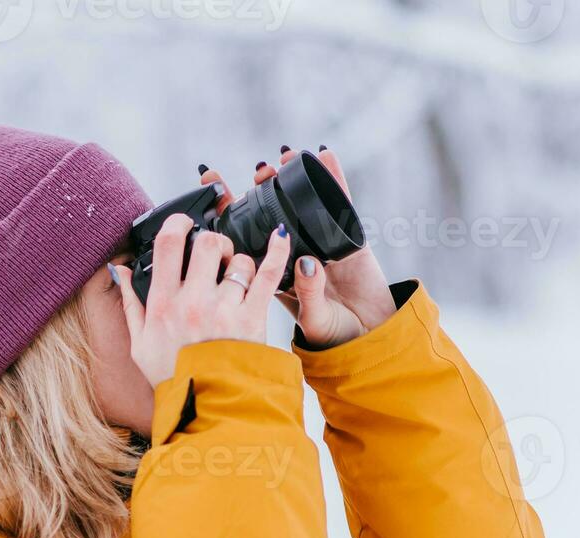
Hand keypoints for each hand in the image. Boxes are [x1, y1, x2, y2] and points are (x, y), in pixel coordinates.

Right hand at [113, 212, 291, 387]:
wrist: (206, 409)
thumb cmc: (174, 377)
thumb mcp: (139, 344)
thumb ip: (130, 302)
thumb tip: (120, 270)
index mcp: (163, 305)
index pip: (167, 245)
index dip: (177, 223)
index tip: (184, 222)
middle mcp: (193, 303)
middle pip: (206, 244)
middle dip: (213, 241)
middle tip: (215, 253)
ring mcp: (224, 310)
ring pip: (238, 261)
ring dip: (239, 263)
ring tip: (237, 279)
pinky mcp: (252, 319)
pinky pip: (268, 275)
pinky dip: (277, 253)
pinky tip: (280, 238)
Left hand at [202, 147, 396, 349]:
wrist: (368, 340)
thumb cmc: (332, 336)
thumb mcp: (311, 319)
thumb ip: (306, 293)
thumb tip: (306, 264)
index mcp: (273, 273)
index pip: (245, 237)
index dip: (228, 211)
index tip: (210, 183)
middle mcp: (294, 253)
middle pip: (272, 212)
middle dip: (262, 188)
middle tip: (259, 170)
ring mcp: (320, 243)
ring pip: (302, 203)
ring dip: (292, 178)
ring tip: (284, 156)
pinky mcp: (348, 238)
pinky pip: (340, 203)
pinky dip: (333, 178)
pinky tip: (325, 155)